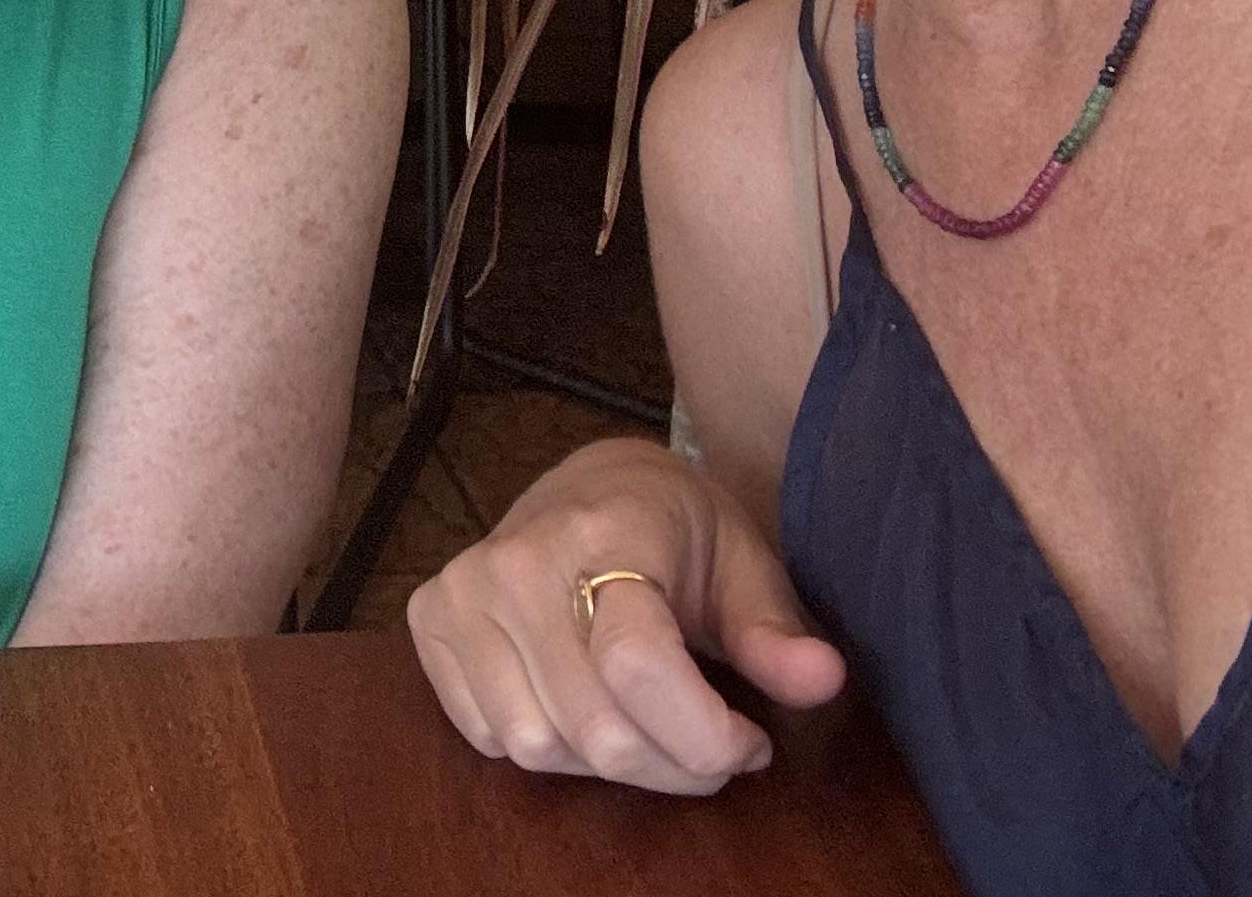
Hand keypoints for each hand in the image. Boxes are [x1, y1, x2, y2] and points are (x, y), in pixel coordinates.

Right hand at [405, 437, 846, 793]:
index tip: (752, 743)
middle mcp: (515, 561)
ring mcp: (461, 591)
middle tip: (713, 751)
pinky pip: (491, 739)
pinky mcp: (429, 620)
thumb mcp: (745, 566)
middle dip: (674, 766)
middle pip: (595, 727)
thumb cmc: (678, 531)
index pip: (636, 664)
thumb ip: (776, 631)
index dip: (705, 734)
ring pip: (541, 747)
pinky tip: (586, 711)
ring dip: (613, 766)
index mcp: (601, 533)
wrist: (592, 484)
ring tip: (650, 728)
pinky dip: (552, 752)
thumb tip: (823, 679)